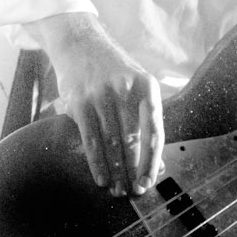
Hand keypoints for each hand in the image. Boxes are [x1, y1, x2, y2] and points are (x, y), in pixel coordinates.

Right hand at [28, 13, 163, 196]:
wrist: (80, 44)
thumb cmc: (112, 72)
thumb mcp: (135, 86)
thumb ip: (146, 120)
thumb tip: (157, 163)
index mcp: (147, 87)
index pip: (154, 131)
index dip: (152, 161)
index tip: (149, 182)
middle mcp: (126, 90)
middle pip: (133, 140)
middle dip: (133, 170)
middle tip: (133, 192)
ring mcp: (101, 95)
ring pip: (112, 143)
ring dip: (115, 171)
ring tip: (117, 190)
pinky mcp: (79, 101)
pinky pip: (91, 139)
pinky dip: (96, 162)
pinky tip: (101, 178)